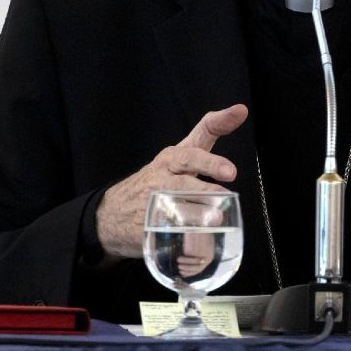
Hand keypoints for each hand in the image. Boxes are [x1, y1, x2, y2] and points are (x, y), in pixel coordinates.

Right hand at [94, 104, 247, 261]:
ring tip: (217, 216)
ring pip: (179, 194)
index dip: (222, 120)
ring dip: (200, 205)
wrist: (111, 215)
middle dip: (210, 164)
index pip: (202, 132)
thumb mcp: (175, 169)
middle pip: (188, 160)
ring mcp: (155, 194)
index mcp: (176, 156)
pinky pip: (169, 225)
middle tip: (229, 172)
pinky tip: (197, 238)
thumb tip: (232, 170)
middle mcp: (167, 171)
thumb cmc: (153, 188)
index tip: (240, 111)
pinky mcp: (148, 221)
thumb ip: (204, 164)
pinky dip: (184, 232)